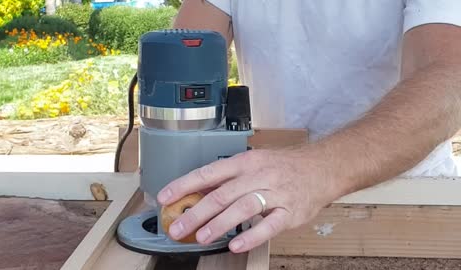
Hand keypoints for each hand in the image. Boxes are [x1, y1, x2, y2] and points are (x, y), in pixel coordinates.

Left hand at [157, 148, 345, 252]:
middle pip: (222, 193)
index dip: (184, 184)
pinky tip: (235, 245)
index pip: (208, 172)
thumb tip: (197, 191)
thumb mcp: (254, 162)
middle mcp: (258, 175)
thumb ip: (228, 177)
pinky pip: (269, 225)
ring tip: (202, 237)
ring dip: (219, 223)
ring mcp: (275, 193)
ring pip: (243, 207)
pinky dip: (251, 236)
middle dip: (196, 212)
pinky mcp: (290, 212)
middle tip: (178, 227)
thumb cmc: (283, 166)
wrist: (321, 168)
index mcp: (245, 162)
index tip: (165, 197)